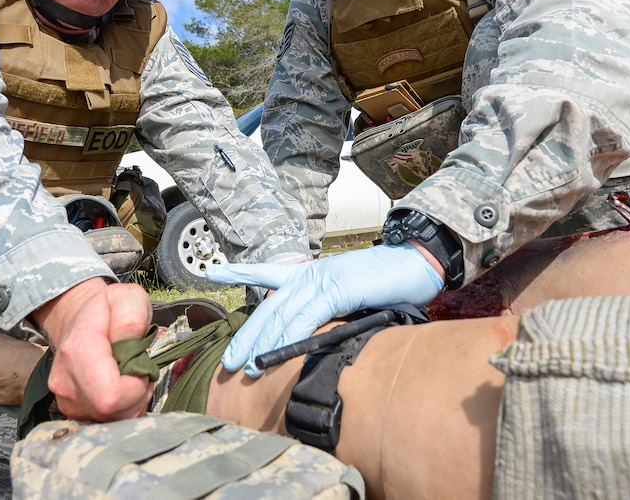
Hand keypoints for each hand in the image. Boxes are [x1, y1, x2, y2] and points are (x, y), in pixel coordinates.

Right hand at [31, 278, 153, 420]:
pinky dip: (122, 409)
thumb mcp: (127, 298)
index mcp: (77, 351)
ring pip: (113, 421)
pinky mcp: (73, 411)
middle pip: (114, 413)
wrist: (79, 319)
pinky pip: (108, 422)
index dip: (136, 387)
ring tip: (129, 375)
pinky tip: (120, 388)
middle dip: (137, 395)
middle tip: (138, 369)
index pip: (110, 396)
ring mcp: (66, 400)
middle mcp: (65, 382)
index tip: (140, 366)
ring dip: (131, 402)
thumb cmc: (107, 310)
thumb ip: (132, 317)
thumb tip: (131, 343)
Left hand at [206, 244, 443, 376]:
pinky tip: (275, 353)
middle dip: (247, 336)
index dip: (239, 272)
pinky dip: (289, 337)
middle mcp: (309, 275)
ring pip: (282, 315)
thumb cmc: (389, 283)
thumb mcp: (353, 299)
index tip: (213, 272)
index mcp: (311, 275)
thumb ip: (333, 315)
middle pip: (269, 308)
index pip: (268, 272)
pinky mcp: (334, 289)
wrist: (415, 262)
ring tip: (246, 367)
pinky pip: (305, 317)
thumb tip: (321, 339)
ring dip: (262, 344)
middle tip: (229, 362)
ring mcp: (320, 281)